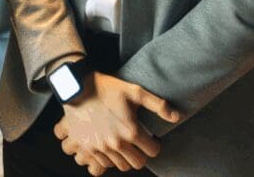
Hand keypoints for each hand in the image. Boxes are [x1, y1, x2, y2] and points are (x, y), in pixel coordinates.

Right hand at [53, 72, 180, 173]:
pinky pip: (102, 165)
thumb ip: (158, 104)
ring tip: (123, 145)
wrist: (76, 87)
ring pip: (121, 166)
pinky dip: (108, 159)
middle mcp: (116, 143)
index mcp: (130, 130)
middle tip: (138, 144)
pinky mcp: (87, 147)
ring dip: (125, 158)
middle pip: (138, 163)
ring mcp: (100, 147)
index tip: (151, 139)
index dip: (154, 144)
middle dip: (141, 154)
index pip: (153, 151)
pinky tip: (109, 147)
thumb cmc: (107, 87)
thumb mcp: (134, 91)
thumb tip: (177, 116)